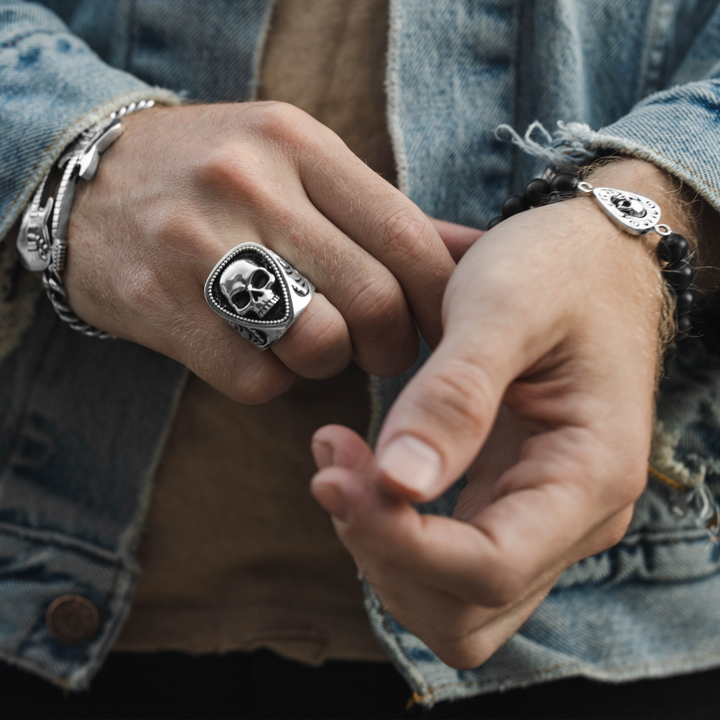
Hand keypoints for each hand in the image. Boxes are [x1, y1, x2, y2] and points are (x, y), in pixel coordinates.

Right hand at [65, 102, 456, 401]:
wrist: (88, 179)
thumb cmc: (215, 176)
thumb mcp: (295, 162)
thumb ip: (377, 212)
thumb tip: (472, 254)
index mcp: (300, 144)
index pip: (408, 237)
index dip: (440, 300)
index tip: (440, 326)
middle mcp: (252, 185)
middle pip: (373, 301)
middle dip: (393, 346)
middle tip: (381, 349)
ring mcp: (199, 244)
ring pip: (319, 345)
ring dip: (328, 362)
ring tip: (310, 341)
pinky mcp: (158, 304)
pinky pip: (256, 379)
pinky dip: (272, 381)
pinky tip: (258, 353)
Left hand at [311, 159, 690, 667]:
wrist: (594, 262)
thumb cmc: (559, 270)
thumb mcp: (505, 309)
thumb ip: (456, 397)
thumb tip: (401, 484)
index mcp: (590, 475)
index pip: (491, 568)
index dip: (400, 543)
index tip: (334, 476)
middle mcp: (572, 516)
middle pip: (462, 610)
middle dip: (384, 554)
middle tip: (335, 466)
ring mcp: (539, 516)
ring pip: (447, 603)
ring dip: (381, 549)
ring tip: (339, 460)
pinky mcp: (505, 500)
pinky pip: (441, 560)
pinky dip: (390, 532)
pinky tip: (360, 468)